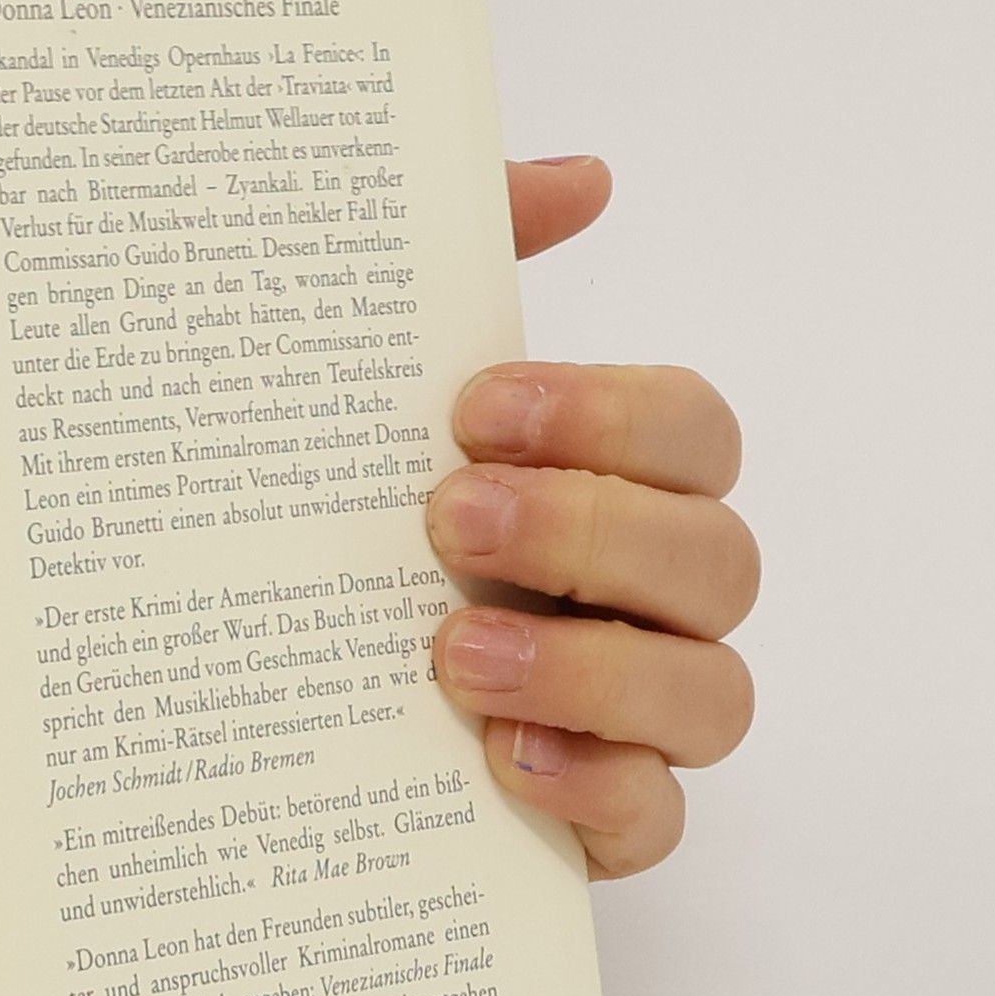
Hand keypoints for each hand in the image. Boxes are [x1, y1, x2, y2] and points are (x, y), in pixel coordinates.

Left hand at [425, 157, 757, 878]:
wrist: (275, 710)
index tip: (471, 408)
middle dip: (590, 529)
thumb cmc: (370, 536)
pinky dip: (600, 789)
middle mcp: (653, 601)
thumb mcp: (387, 400)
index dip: (609, 414)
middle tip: (449, 518)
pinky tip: (506, 765)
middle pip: (719, 556)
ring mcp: (643, 718)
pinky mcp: (608, 821)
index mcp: (619, 488)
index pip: (692, 431)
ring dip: (594, 667)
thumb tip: (583, 174)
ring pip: (713, 693)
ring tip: (455, 654)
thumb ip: (478, 264)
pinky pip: (658, 818)